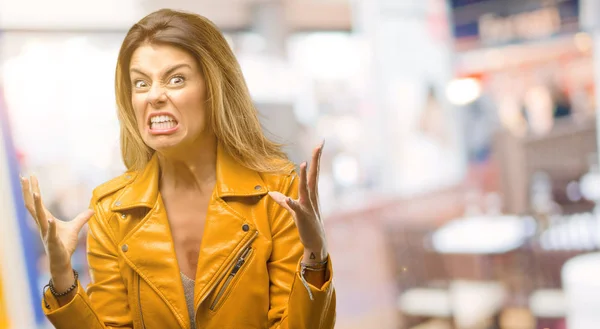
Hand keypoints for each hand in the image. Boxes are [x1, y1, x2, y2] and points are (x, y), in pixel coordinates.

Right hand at [20, 175, 93, 290]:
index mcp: (45, 220)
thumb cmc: (64, 245)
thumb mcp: (75, 228)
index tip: (29, 176)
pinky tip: (50, 219)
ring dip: (37, 205)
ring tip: (35, 193)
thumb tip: (92, 210)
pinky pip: (51, 233)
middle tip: (24, 177)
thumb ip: (82, 218)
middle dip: (28, 191)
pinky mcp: (53, 243)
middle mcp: (43, 225)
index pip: (36, 202)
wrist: (62, 262)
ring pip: (40, 218)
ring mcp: (46, 234)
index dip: (32, 189)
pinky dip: (51, 226)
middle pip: (32, 206)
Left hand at [268, 141, 327, 262]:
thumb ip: (284, 201)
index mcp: (311, 193)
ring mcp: (308, 206)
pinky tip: (289, 199)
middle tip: (319, 145)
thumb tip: (271, 193)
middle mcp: (311, 197)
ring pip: (306, 189)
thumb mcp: (294, 211)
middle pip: (313, 175)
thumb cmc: (307, 225)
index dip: (316, 158)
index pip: (313, 172)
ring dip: (304, 177)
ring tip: (303, 164)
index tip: (320, 144)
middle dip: (316, 160)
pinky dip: (292, 203)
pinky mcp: (302, 217)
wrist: (315, 243)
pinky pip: (296, 209)